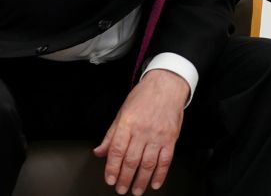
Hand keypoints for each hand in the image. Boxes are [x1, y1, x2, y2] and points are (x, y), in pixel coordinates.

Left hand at [93, 69, 187, 194]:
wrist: (167, 85)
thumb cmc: (144, 96)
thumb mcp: (122, 112)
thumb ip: (111, 135)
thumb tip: (99, 151)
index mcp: (127, 124)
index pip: (117, 151)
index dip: (112, 168)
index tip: (110, 180)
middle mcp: (142, 131)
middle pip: (131, 160)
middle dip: (125, 178)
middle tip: (121, 189)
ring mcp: (158, 135)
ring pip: (148, 163)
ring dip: (141, 180)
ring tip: (136, 190)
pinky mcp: (171, 138)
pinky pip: (166, 160)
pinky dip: (161, 174)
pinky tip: (155, 183)